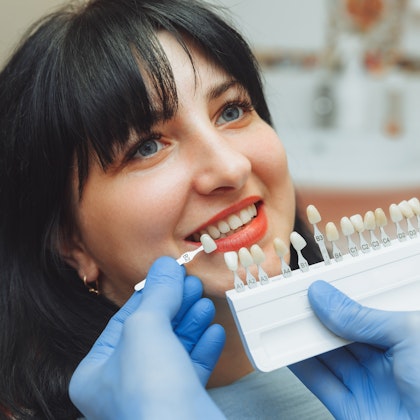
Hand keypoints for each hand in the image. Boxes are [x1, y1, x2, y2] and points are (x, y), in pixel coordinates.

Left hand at [69, 256, 225, 419]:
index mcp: (98, 371)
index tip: (170, 275)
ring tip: (205, 302)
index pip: (125, 319)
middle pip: (153, 331)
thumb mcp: (146, 329)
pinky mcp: (184, 404)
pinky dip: (204, 345)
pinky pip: (193, 367)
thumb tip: (165, 265)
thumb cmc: (150, 395)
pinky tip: (215, 330)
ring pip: (175, 348)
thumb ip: (156, 295)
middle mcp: (123, 384)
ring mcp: (155, 395)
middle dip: (175, 305)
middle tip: (192, 284)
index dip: (149, 293)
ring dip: (191, 322)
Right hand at [290, 280, 419, 419]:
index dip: (342, 296)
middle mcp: (390, 360)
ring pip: (330, 355)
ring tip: (286, 321)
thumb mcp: (410, 336)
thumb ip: (363, 317)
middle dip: (319, 316)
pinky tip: (290, 351)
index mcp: (409, 337)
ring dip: (306, 339)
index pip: (368, 309)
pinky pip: (322, 383)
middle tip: (297, 302)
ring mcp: (371, 386)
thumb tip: (327, 298)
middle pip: (344, 331)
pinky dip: (301, 367)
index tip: (320, 285)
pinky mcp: (354, 410)